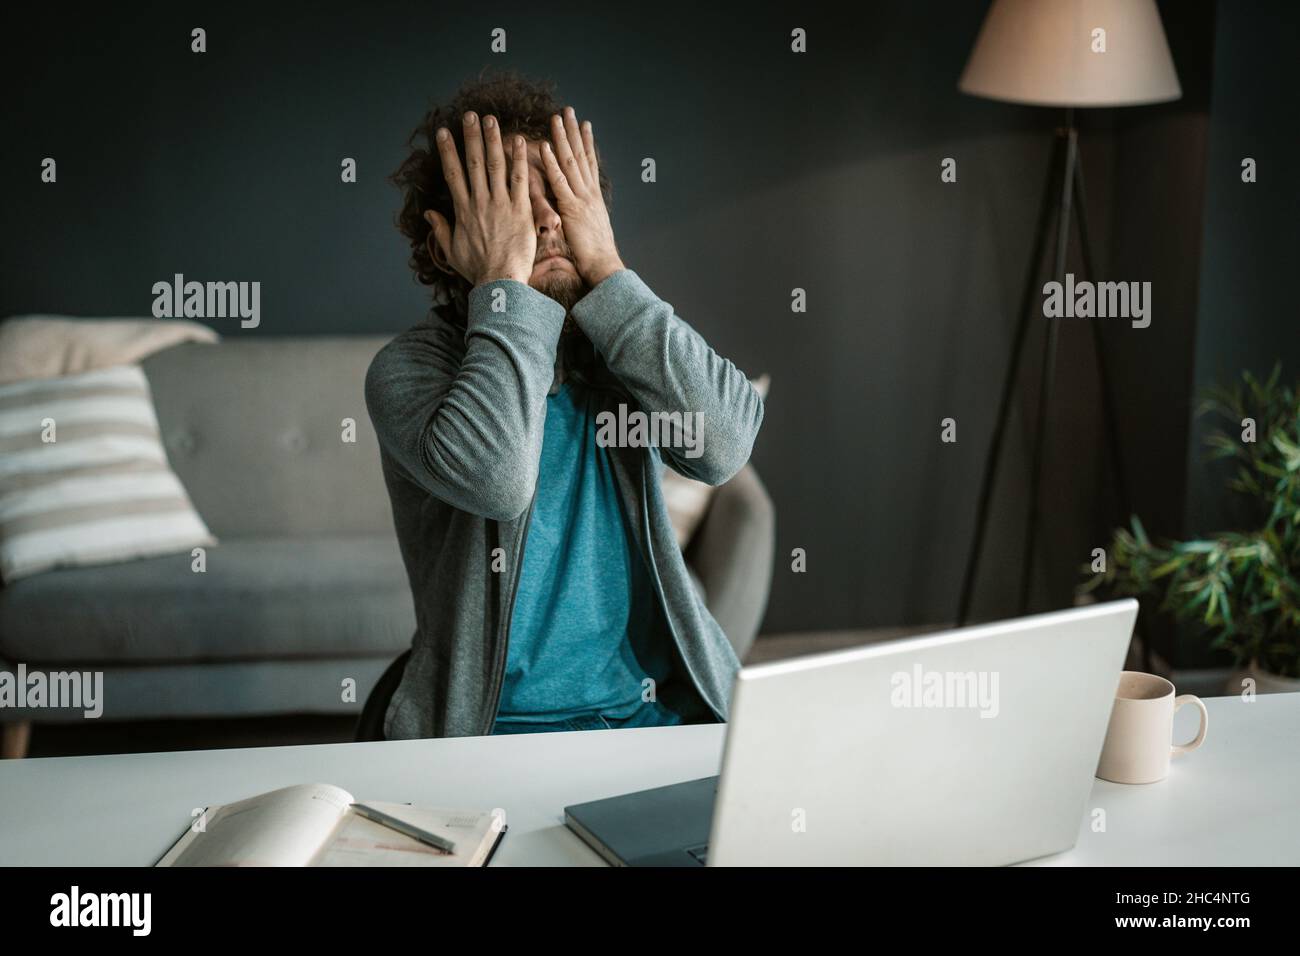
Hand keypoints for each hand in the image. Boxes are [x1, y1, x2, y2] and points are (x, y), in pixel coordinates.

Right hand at [425, 111, 535, 285]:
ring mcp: (500, 204)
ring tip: (491, 119)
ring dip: (493, 140)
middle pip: (473, 162)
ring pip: (495, 165)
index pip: (452, 173)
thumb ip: (440, 229)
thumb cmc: (477, 270)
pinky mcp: (520, 210)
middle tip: (470, 114)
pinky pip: (520, 180)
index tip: (443, 132)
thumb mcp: (452, 250)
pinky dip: (520, 160)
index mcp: (462, 210)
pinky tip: (520, 141)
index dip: (447, 150)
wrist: (500, 281)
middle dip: (471, 136)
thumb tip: (429, 214)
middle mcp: (480, 201)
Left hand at [540, 106, 624, 286]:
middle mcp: (590, 192)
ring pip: (571, 163)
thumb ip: (583, 214)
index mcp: (594, 197)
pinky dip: (552, 165)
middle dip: (574, 131)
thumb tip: (578, 209)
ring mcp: (582, 199)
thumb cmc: (596, 253)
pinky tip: (545, 148)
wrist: (604, 265)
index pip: (590, 163)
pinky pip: (560, 183)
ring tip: (556, 118)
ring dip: (563, 139)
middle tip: (569, 110)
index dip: (587, 142)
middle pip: (582, 155)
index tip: (584, 123)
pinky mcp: (572, 209)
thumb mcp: (590, 228)